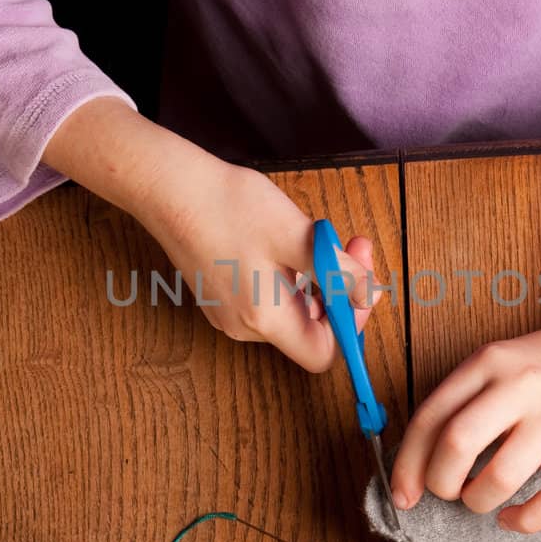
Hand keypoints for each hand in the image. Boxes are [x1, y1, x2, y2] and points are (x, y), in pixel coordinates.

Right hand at [136, 154, 383, 369]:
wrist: (171, 188)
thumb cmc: (230, 208)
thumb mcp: (298, 236)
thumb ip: (340, 272)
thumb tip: (369, 296)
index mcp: (266, 319)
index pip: (324, 353)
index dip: (351, 324)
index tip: (359, 282)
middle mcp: (245, 326)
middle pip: (310, 329)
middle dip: (338, 289)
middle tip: (350, 243)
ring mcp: (228, 313)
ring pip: (291, 309)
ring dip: (315, 278)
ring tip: (315, 236)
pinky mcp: (220, 295)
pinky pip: (267, 296)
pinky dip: (288, 274)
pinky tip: (284, 241)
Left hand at [389, 291, 540, 531]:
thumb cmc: (540, 370)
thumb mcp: (495, 366)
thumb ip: (459, 404)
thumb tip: (415, 469)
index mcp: (488, 363)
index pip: (431, 418)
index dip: (407, 464)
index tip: (402, 495)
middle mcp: (521, 386)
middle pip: (459, 443)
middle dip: (440, 482)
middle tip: (447, 491)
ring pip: (501, 476)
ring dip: (478, 502)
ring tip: (479, 500)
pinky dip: (524, 521)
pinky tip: (512, 518)